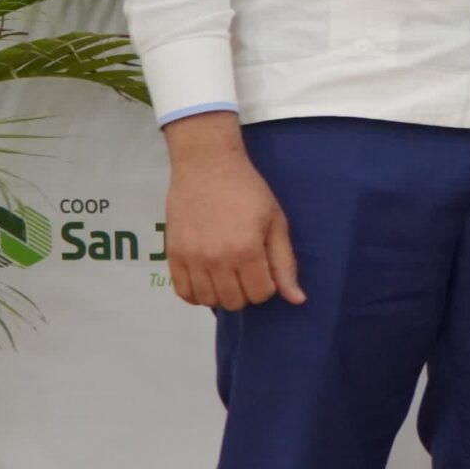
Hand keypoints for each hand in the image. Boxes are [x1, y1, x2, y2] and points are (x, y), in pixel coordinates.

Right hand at [161, 112, 302, 311]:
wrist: (207, 167)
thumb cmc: (248, 191)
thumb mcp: (275, 222)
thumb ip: (285, 262)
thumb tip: (297, 299)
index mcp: (246, 250)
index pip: (260, 294)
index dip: (268, 286)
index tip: (265, 268)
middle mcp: (216, 260)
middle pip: (234, 302)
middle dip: (246, 292)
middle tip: (247, 270)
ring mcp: (191, 260)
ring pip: (208, 301)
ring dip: (222, 294)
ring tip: (228, 274)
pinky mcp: (172, 256)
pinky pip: (183, 293)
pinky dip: (197, 293)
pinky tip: (208, 279)